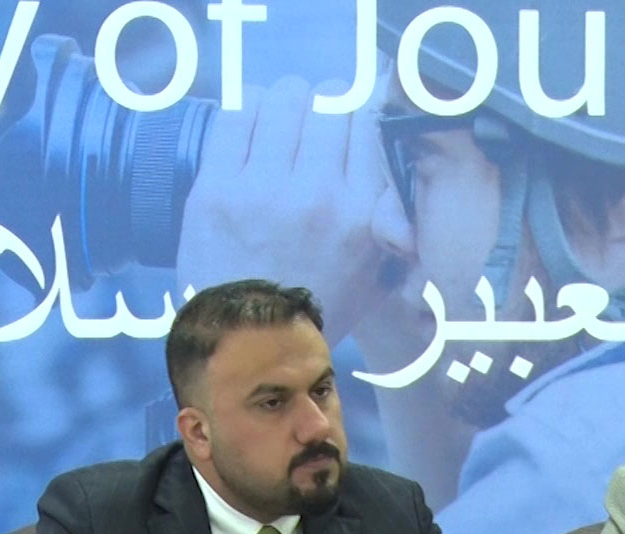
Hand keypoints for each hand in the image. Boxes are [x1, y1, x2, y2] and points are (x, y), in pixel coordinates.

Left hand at [176, 77, 392, 342]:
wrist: (249, 344)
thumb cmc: (316, 307)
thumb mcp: (376, 275)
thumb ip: (393, 228)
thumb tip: (406, 175)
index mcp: (363, 216)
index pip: (370, 125)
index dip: (363, 106)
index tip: (354, 108)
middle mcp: (320, 197)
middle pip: (330, 104)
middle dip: (326, 101)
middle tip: (319, 111)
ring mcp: (265, 191)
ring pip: (284, 101)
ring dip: (288, 99)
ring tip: (285, 112)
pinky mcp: (217, 188)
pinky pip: (236, 116)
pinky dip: (248, 107)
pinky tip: (254, 118)